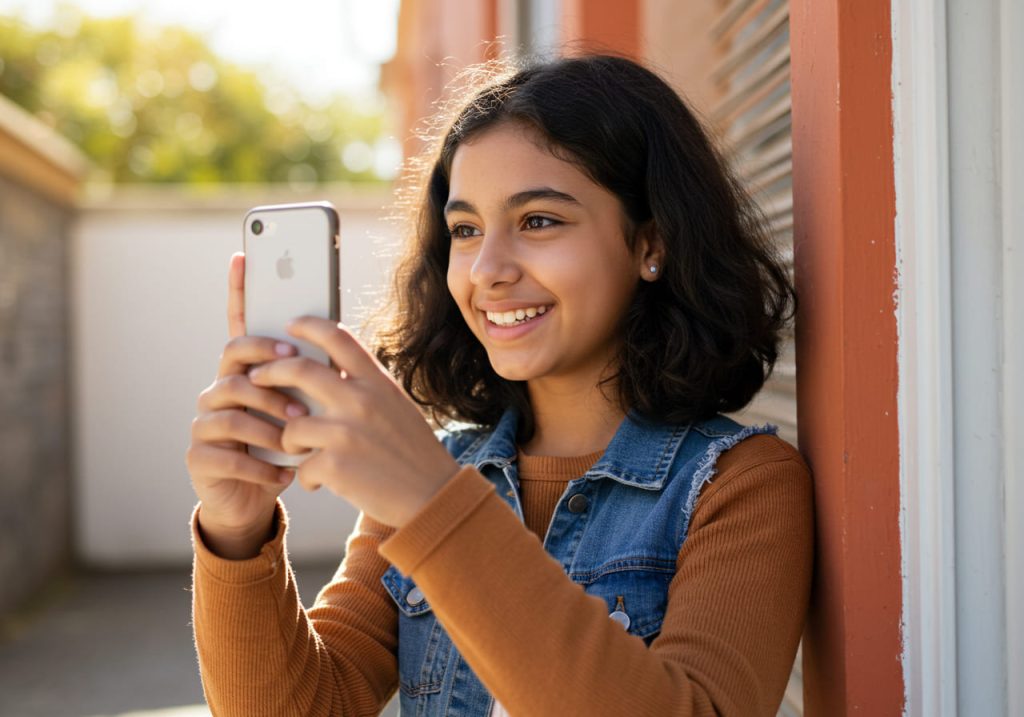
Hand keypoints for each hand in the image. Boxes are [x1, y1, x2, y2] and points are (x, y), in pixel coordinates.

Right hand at [185, 252, 306, 557]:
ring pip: (232, 406)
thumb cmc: (285, 446)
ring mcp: (204, 421)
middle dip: (268, 363)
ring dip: (270, 418)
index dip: (240, 290)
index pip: (240, 324)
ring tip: (297, 433)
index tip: (245, 256)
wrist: (258, 498)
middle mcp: (219, 388)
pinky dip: (262, 464)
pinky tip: (284, 473)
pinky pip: (229, 452)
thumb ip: (312, 377)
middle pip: (234, 356)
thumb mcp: (305, 410)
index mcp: (247, 371)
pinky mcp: (200, 457)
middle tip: (297, 371)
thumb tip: (338, 336)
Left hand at [246, 316, 460, 527]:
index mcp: (377, 382)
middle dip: (270, 371)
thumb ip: (367, 387)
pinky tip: (321, 483)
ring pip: (291, 425)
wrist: (434, 497)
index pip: (337, 336)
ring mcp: (346, 432)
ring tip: (301, 452)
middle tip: (256, 377)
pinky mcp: (335, 466)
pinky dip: (307, 477)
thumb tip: (333, 369)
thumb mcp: (396, 407)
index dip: (308, 326)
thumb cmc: (414, 453)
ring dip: (289, 441)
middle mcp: (361, 400)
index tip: (291, 325)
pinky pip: (301, 467)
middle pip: (299, 369)